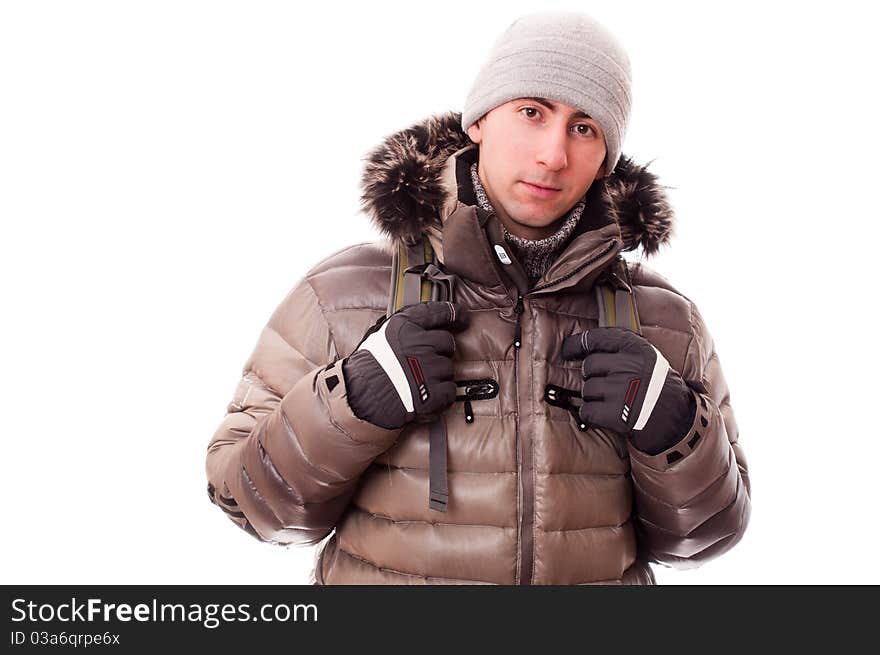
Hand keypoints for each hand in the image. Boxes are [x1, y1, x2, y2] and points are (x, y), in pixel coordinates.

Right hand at [342, 301, 468, 429]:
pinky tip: (426, 396)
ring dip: (438, 375)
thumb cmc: (367, 366)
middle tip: (424, 362)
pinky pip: (449, 391)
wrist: (359, 397)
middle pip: (447, 342)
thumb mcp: (380, 334)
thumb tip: (425, 323)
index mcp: (405, 326)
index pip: (439, 312)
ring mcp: (428, 368)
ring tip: (418, 381)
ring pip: (448, 368)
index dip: (455, 314)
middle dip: (440, 351)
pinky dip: (441, 396)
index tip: (462, 318)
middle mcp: (419, 343)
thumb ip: (404, 327)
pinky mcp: (432, 393)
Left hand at [561, 327, 695, 454]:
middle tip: (607, 386)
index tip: (568, 350)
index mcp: (637, 349)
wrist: (677, 421)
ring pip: (587, 389)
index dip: (578, 344)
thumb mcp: (648, 359)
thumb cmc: (658, 387)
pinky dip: (591, 415)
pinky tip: (604, 416)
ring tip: (612, 402)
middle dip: (592, 377)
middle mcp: (630, 366)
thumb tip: (585, 347)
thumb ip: (623, 349)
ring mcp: (623, 390)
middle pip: (589, 366)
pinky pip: (587, 411)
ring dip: (593, 397)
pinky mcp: (618, 414)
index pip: (597, 338)